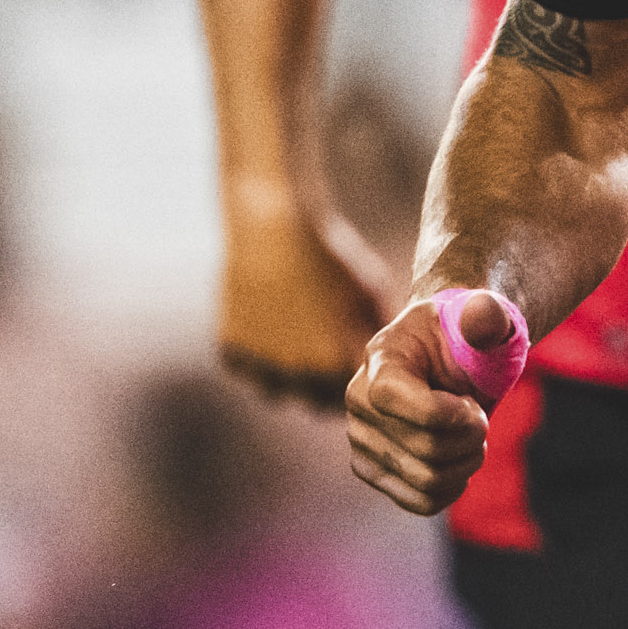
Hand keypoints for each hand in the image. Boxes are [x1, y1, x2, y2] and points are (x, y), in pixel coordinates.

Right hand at [212, 206, 384, 413]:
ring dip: (289, 378)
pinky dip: (256, 360)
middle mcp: (300, 373)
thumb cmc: (329, 255)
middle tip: (327, 359)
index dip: (363, 386)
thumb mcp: (372, 290)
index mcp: (339, 361)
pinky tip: (268, 331)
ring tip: (296, 345)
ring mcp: (262, 366)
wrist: (273, 225)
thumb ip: (380, 334)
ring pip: (281, 393)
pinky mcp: (232, 354)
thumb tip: (395, 361)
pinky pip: (249, 373)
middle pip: (319, 403)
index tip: (360, 365)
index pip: (359, 397)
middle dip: (326, 387)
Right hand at [340, 284, 526, 517]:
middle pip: (426, 449)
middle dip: (471, 437)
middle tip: (477, 414)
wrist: (452, 357)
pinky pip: (421, 501)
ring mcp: (362, 441)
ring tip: (470, 435)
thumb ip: (487, 315)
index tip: (472, 401)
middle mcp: (359, 403)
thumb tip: (484, 316)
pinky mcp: (373, 470)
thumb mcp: (484, 317)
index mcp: (380, 361)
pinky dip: (452, 487)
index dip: (449, 414)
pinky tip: (458, 459)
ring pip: (427, 481)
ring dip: (466, 463)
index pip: (395, 401)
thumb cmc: (467, 336)